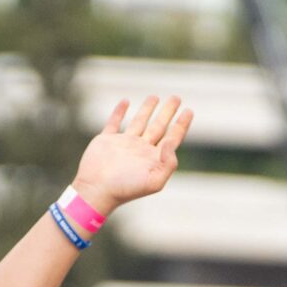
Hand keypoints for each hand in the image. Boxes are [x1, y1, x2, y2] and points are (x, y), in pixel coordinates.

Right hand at [71, 97, 192, 215]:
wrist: (96, 189)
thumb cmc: (125, 188)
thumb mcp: (154, 181)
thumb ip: (168, 163)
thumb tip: (170, 143)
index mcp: (153, 158)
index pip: (172, 138)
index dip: (181, 125)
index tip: (189, 111)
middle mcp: (140, 150)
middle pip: (158, 126)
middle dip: (168, 112)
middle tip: (176, 98)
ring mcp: (124, 144)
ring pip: (139, 122)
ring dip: (147, 109)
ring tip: (155, 96)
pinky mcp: (107, 140)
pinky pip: (114, 122)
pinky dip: (119, 112)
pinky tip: (125, 101)